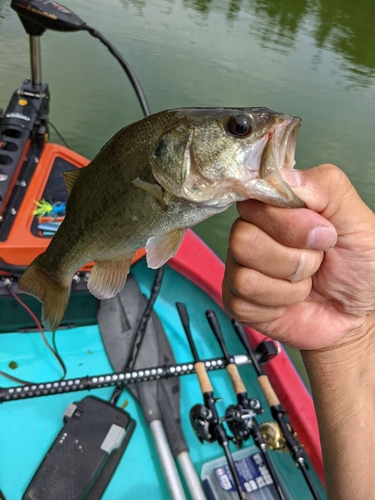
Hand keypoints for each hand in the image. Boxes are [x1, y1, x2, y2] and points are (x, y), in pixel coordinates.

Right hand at [223, 164, 374, 349]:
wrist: (360, 313)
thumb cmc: (359, 266)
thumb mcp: (356, 220)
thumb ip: (325, 187)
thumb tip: (282, 176)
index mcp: (275, 207)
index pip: (254, 200)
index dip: (288, 220)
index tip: (322, 232)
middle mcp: (252, 232)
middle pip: (242, 237)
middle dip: (294, 257)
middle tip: (317, 260)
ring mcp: (242, 267)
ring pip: (245, 274)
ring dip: (289, 284)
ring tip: (307, 282)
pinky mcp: (239, 300)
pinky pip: (243, 301)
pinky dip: (279, 304)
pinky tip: (292, 301)